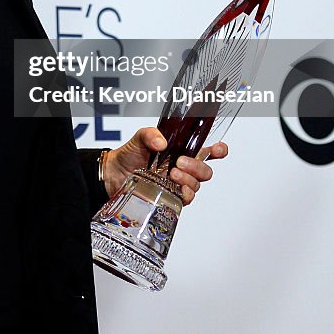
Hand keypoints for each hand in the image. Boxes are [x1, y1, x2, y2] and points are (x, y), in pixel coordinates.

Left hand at [103, 127, 227, 205]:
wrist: (113, 173)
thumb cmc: (130, 154)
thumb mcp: (139, 138)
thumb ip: (150, 135)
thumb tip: (161, 142)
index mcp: (181, 151)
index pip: (207, 151)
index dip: (218, 150)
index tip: (219, 148)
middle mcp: (183, 168)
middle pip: (205, 171)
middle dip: (197, 166)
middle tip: (179, 162)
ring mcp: (177, 184)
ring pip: (197, 185)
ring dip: (188, 179)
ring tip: (172, 173)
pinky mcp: (170, 197)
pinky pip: (187, 199)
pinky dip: (185, 194)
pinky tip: (178, 189)